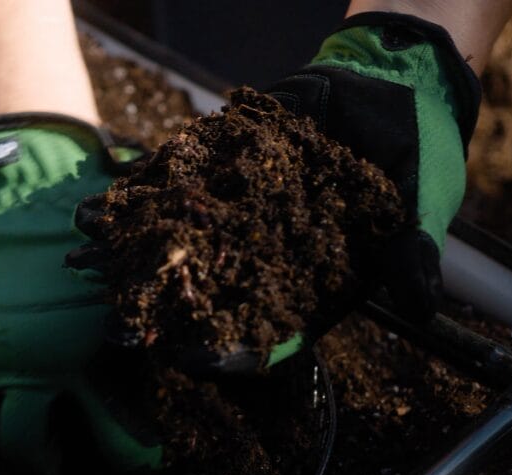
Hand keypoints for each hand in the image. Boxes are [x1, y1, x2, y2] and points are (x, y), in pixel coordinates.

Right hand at [0, 114, 160, 474]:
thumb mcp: (126, 267)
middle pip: (25, 441)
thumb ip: (135, 319)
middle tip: (59, 474)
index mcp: (81, 349)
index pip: (111, 428)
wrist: (19, 174)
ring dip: (2, 429)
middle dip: (43, 466)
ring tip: (20, 433)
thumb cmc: (86, 216)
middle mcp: (28, 360)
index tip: (142, 462)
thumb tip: (167, 348)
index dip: (131, 454)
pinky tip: (0, 377)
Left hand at [71, 13, 480, 373]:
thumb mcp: (422, 202)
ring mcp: (246, 208)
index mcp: (319, 276)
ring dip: (135, 248)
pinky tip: (103, 200)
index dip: (230, 348)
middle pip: (211, 290)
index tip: (187, 357)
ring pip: (183, 238)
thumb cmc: (417, 148)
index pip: (270, 326)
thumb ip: (413, 253)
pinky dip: (143, 190)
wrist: (393, 80)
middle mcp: (274, 249)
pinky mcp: (229, 165)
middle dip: (160, 305)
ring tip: (85, 255)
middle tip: (111, 318)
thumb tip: (426, 306)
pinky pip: (180, 181)